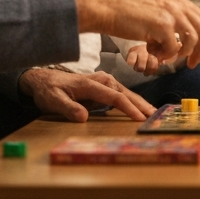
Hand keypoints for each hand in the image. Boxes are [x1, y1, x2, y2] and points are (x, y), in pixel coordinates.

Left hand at [18, 68, 155, 121]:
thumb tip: (84, 118)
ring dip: (139, 102)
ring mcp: (104, 82)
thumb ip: (68, 108)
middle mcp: (101, 80)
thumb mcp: (53, 100)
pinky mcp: (104, 86)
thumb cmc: (49, 90)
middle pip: (125, 93)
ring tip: (152, 112)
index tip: (139, 118)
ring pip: (126, 92)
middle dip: (141, 104)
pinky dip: (132, 101)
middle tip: (154, 115)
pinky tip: (140, 108)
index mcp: (91, 84)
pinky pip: (121, 94)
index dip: (128, 108)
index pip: (114, 97)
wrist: (44, 80)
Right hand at [74, 0, 199, 68]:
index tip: (195, 53)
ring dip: (180, 53)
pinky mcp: (162, 24)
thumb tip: (178, 39)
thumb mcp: (152, 6)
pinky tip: (151, 53)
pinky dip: (164, 55)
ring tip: (163, 56)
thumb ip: (168, 17)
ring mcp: (171, 12)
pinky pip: (173, 47)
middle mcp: (177, 2)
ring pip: (191, 40)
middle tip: (191, 64)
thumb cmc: (122, 10)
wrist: (104, 6)